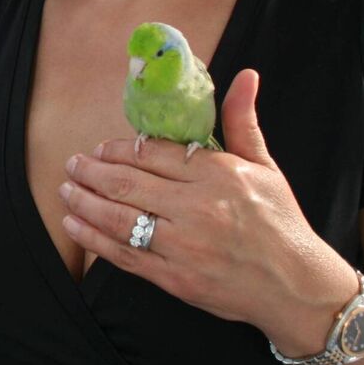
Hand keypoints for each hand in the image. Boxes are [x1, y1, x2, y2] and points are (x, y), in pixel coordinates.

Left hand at [58, 69, 353, 347]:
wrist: (298, 288)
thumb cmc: (281, 223)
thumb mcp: (265, 167)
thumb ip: (242, 122)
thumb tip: (245, 76)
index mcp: (218, 176)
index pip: (154, 154)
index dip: (120, 150)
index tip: (101, 148)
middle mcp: (198, 209)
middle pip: (128, 184)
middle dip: (91, 172)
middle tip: (72, 163)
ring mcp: (184, 246)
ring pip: (120, 219)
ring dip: (84, 202)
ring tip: (66, 191)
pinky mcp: (176, 279)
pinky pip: (125, 256)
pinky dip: (94, 239)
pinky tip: (75, 225)